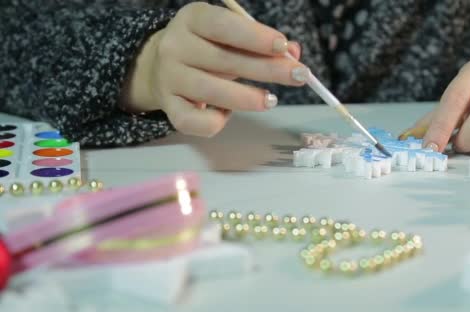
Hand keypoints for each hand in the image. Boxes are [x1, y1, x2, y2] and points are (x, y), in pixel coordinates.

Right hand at [119, 2, 306, 136]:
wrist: (157, 66)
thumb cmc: (206, 48)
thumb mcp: (230, 36)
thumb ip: (260, 42)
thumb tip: (294, 53)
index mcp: (192, 19)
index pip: (223, 26)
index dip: (255, 37)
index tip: (283, 46)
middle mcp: (175, 46)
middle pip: (224, 60)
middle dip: (267, 69)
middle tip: (299, 76)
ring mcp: (169, 78)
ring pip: (212, 92)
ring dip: (247, 99)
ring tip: (271, 100)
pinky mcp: (169, 107)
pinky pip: (195, 121)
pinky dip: (217, 121)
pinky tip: (228, 114)